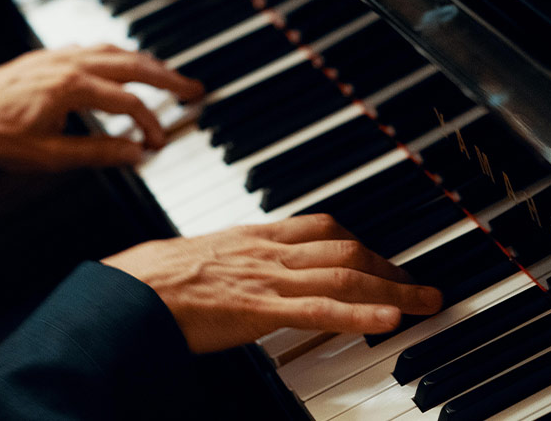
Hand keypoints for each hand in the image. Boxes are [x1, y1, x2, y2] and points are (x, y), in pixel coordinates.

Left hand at [0, 44, 203, 171]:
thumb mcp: (49, 157)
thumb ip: (97, 154)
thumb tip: (135, 154)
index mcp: (72, 89)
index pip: (129, 103)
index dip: (151, 124)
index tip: (159, 143)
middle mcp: (70, 65)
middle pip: (133, 65)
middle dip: (169, 78)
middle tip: (195, 90)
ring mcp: (59, 57)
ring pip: (116, 51)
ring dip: (147, 63)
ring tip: (169, 77)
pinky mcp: (49, 58)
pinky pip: (95, 48)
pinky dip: (119, 56)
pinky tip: (125, 65)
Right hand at [102, 214, 443, 353]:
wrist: (124, 292)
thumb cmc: (147, 280)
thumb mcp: (197, 258)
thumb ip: (229, 262)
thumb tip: (239, 273)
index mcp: (251, 236)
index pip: (321, 229)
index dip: (360, 244)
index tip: (380, 260)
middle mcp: (266, 251)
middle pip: (345, 250)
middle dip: (389, 267)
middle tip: (418, 286)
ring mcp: (265, 279)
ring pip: (344, 277)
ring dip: (394, 289)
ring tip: (427, 303)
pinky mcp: (258, 309)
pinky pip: (319, 310)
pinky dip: (359, 314)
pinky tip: (389, 320)